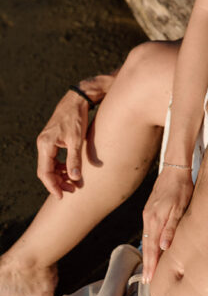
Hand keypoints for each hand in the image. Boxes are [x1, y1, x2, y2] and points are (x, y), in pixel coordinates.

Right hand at [35, 73, 114, 196]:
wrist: (77, 100)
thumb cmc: (76, 118)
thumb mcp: (76, 140)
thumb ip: (74, 160)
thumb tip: (75, 178)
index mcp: (45, 145)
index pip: (45, 172)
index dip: (53, 186)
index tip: (62, 196)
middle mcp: (42, 144)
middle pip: (45, 171)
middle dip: (57, 182)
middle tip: (71, 190)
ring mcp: (46, 142)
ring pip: (49, 165)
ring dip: (59, 175)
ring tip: (73, 182)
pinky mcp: (52, 140)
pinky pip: (53, 158)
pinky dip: (60, 166)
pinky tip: (71, 170)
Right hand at [141, 166, 194, 282]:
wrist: (174, 169)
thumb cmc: (182, 188)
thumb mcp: (181, 207)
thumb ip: (172, 227)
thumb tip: (164, 247)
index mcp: (155, 220)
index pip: (152, 248)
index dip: (151, 264)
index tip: (149, 279)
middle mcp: (148, 218)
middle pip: (146, 246)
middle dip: (147, 264)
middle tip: (146, 281)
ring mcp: (148, 213)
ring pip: (146, 239)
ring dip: (147, 255)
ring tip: (148, 268)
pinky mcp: (150, 209)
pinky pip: (147, 231)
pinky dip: (148, 243)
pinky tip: (151, 248)